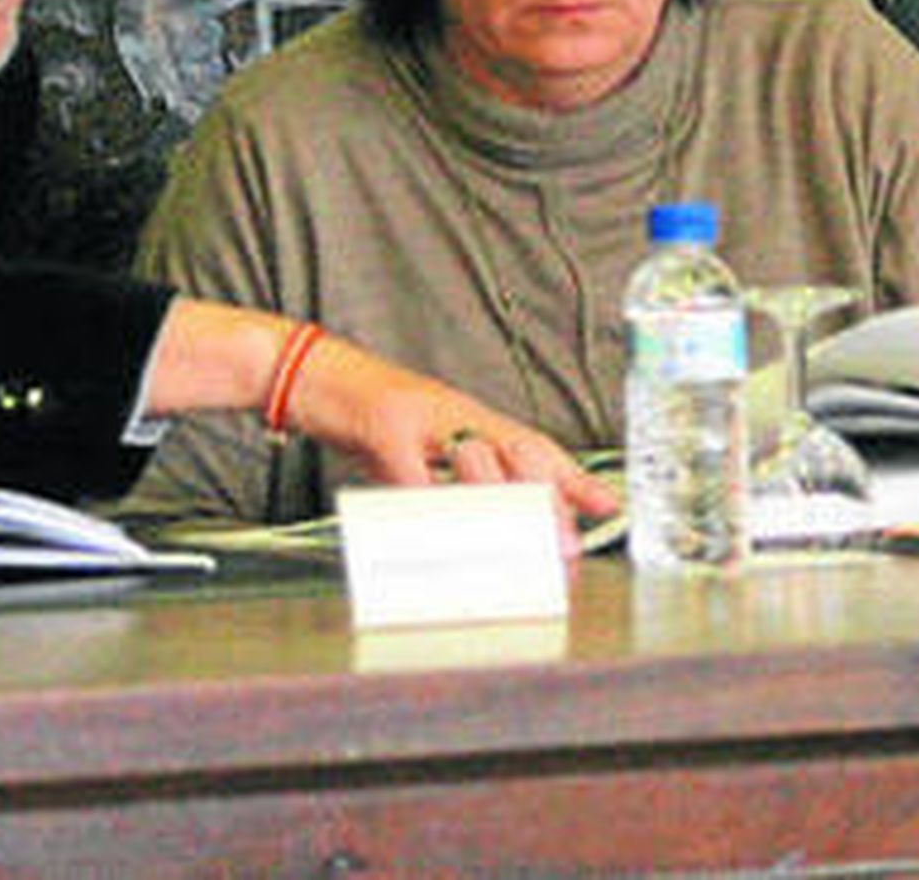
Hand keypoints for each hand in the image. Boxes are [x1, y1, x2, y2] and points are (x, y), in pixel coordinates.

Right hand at [287, 334, 619, 552]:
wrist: (310, 373)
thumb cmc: (362, 416)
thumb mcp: (416, 448)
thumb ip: (449, 482)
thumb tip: (479, 533)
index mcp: (467, 417)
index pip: (531, 444)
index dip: (571, 476)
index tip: (607, 505)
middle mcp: (454, 412)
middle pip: (517, 451)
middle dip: (546, 502)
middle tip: (564, 545)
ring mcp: (421, 416)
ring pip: (476, 458)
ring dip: (498, 505)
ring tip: (516, 544)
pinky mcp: (383, 426)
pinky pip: (415, 471)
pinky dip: (430, 503)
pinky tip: (437, 531)